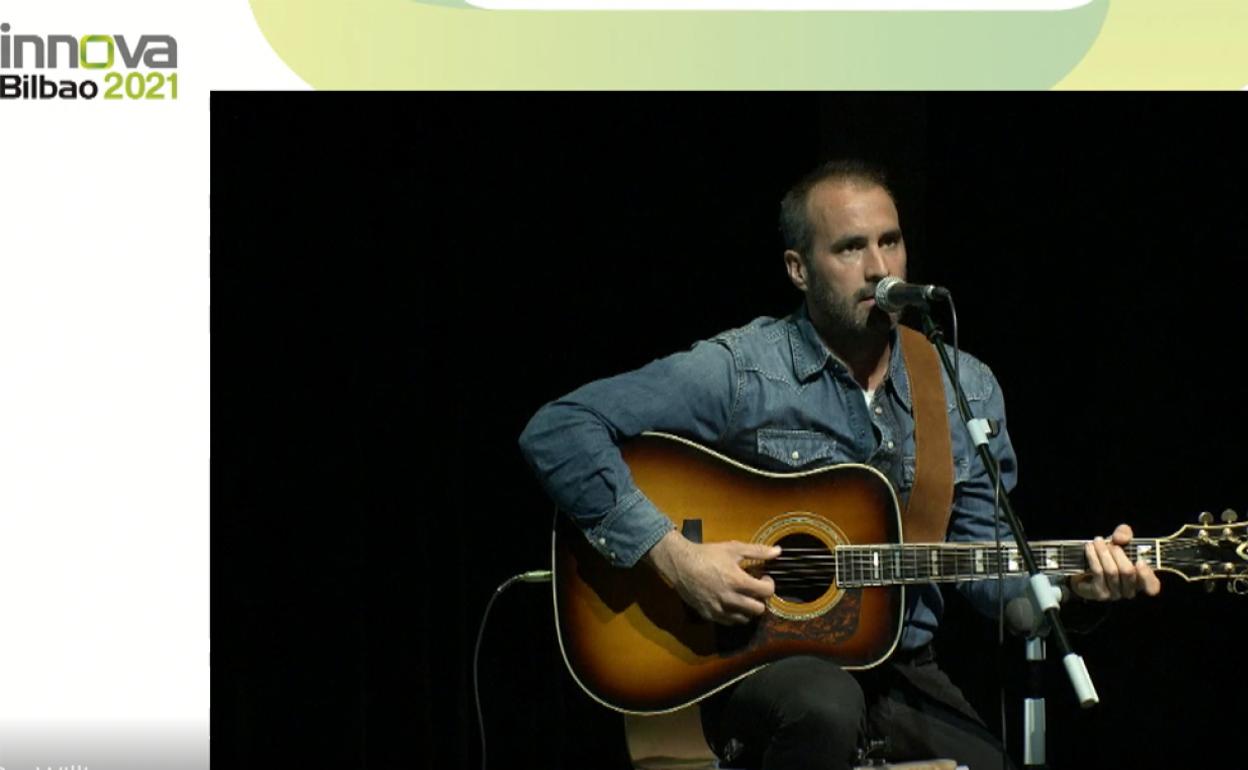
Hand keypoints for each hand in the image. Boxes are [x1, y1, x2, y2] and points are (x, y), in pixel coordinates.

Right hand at [643, 530, 779, 624]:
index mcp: (738, 581)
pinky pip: (729, 622)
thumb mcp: (733, 548)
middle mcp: (730, 599)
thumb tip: (778, 551)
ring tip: (744, 597)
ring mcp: (719, 609)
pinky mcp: (709, 615)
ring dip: (749, 609)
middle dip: (761, 599)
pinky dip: (735, 615)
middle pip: (758, 609)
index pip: (766, 592)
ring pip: (745, 619)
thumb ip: (757, 551)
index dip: (770, 584)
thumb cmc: (707, 554)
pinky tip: (732, 603)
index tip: (763, 578)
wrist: (680, 564)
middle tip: (755, 589)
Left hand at [1070, 523, 1161, 600]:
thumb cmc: (1108, 556)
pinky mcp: (1099, 594)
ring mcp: (1115, 594)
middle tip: (1109, 543)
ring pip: (1111, 571)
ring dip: (1103, 553)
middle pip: (1128, 572)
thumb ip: (1124, 535)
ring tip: (1096, 541)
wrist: (1084, 570)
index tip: (1140, 562)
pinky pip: (1098, 572)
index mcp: (1142, 580)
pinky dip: (1093, 557)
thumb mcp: (1119, 542)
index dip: (1147, 575)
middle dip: (1118, 553)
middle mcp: (1130, 590)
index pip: (1152, 586)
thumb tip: (1121, 538)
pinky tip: (1089, 547)